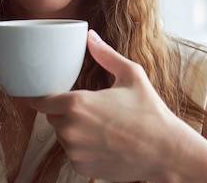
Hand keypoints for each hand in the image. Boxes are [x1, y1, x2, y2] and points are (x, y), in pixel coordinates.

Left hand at [31, 30, 193, 181]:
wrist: (166, 151)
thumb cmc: (150, 112)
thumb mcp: (131, 75)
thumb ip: (106, 55)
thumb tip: (90, 36)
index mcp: (77, 105)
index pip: (41, 100)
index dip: (43, 96)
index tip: (49, 94)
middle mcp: (70, 130)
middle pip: (52, 118)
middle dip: (64, 112)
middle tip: (90, 107)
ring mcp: (75, 152)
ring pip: (62, 137)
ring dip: (73, 130)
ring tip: (101, 125)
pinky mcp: (82, 169)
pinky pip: (73, 154)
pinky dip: (83, 148)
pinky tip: (104, 141)